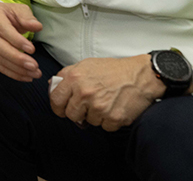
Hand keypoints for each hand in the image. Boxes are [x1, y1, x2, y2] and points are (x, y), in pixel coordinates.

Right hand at [0, 2, 43, 80]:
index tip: (32, 49)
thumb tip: (37, 26)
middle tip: (34, 66)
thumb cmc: (5, 13)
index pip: (4, 30)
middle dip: (18, 59)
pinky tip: (25, 77)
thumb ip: (27, 17)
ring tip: (34, 74)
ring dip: (17, 69)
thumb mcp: (17, 9)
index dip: (17, 41)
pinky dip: (12, 73)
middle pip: (0, 48)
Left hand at [49, 56, 163, 130]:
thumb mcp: (85, 65)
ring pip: (89, 122)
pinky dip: (109, 121)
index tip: (62, 108)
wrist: (141, 75)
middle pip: (71, 115)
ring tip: (105, 102)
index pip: (56, 100)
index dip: (58, 106)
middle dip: (78, 112)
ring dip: (95, 116)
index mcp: (74, 78)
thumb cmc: (113, 69)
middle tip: (88, 105)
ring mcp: (99, 107)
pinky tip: (114, 108)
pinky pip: (105, 127)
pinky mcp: (114, 118)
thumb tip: (52, 86)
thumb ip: (66, 75)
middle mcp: (85, 93)